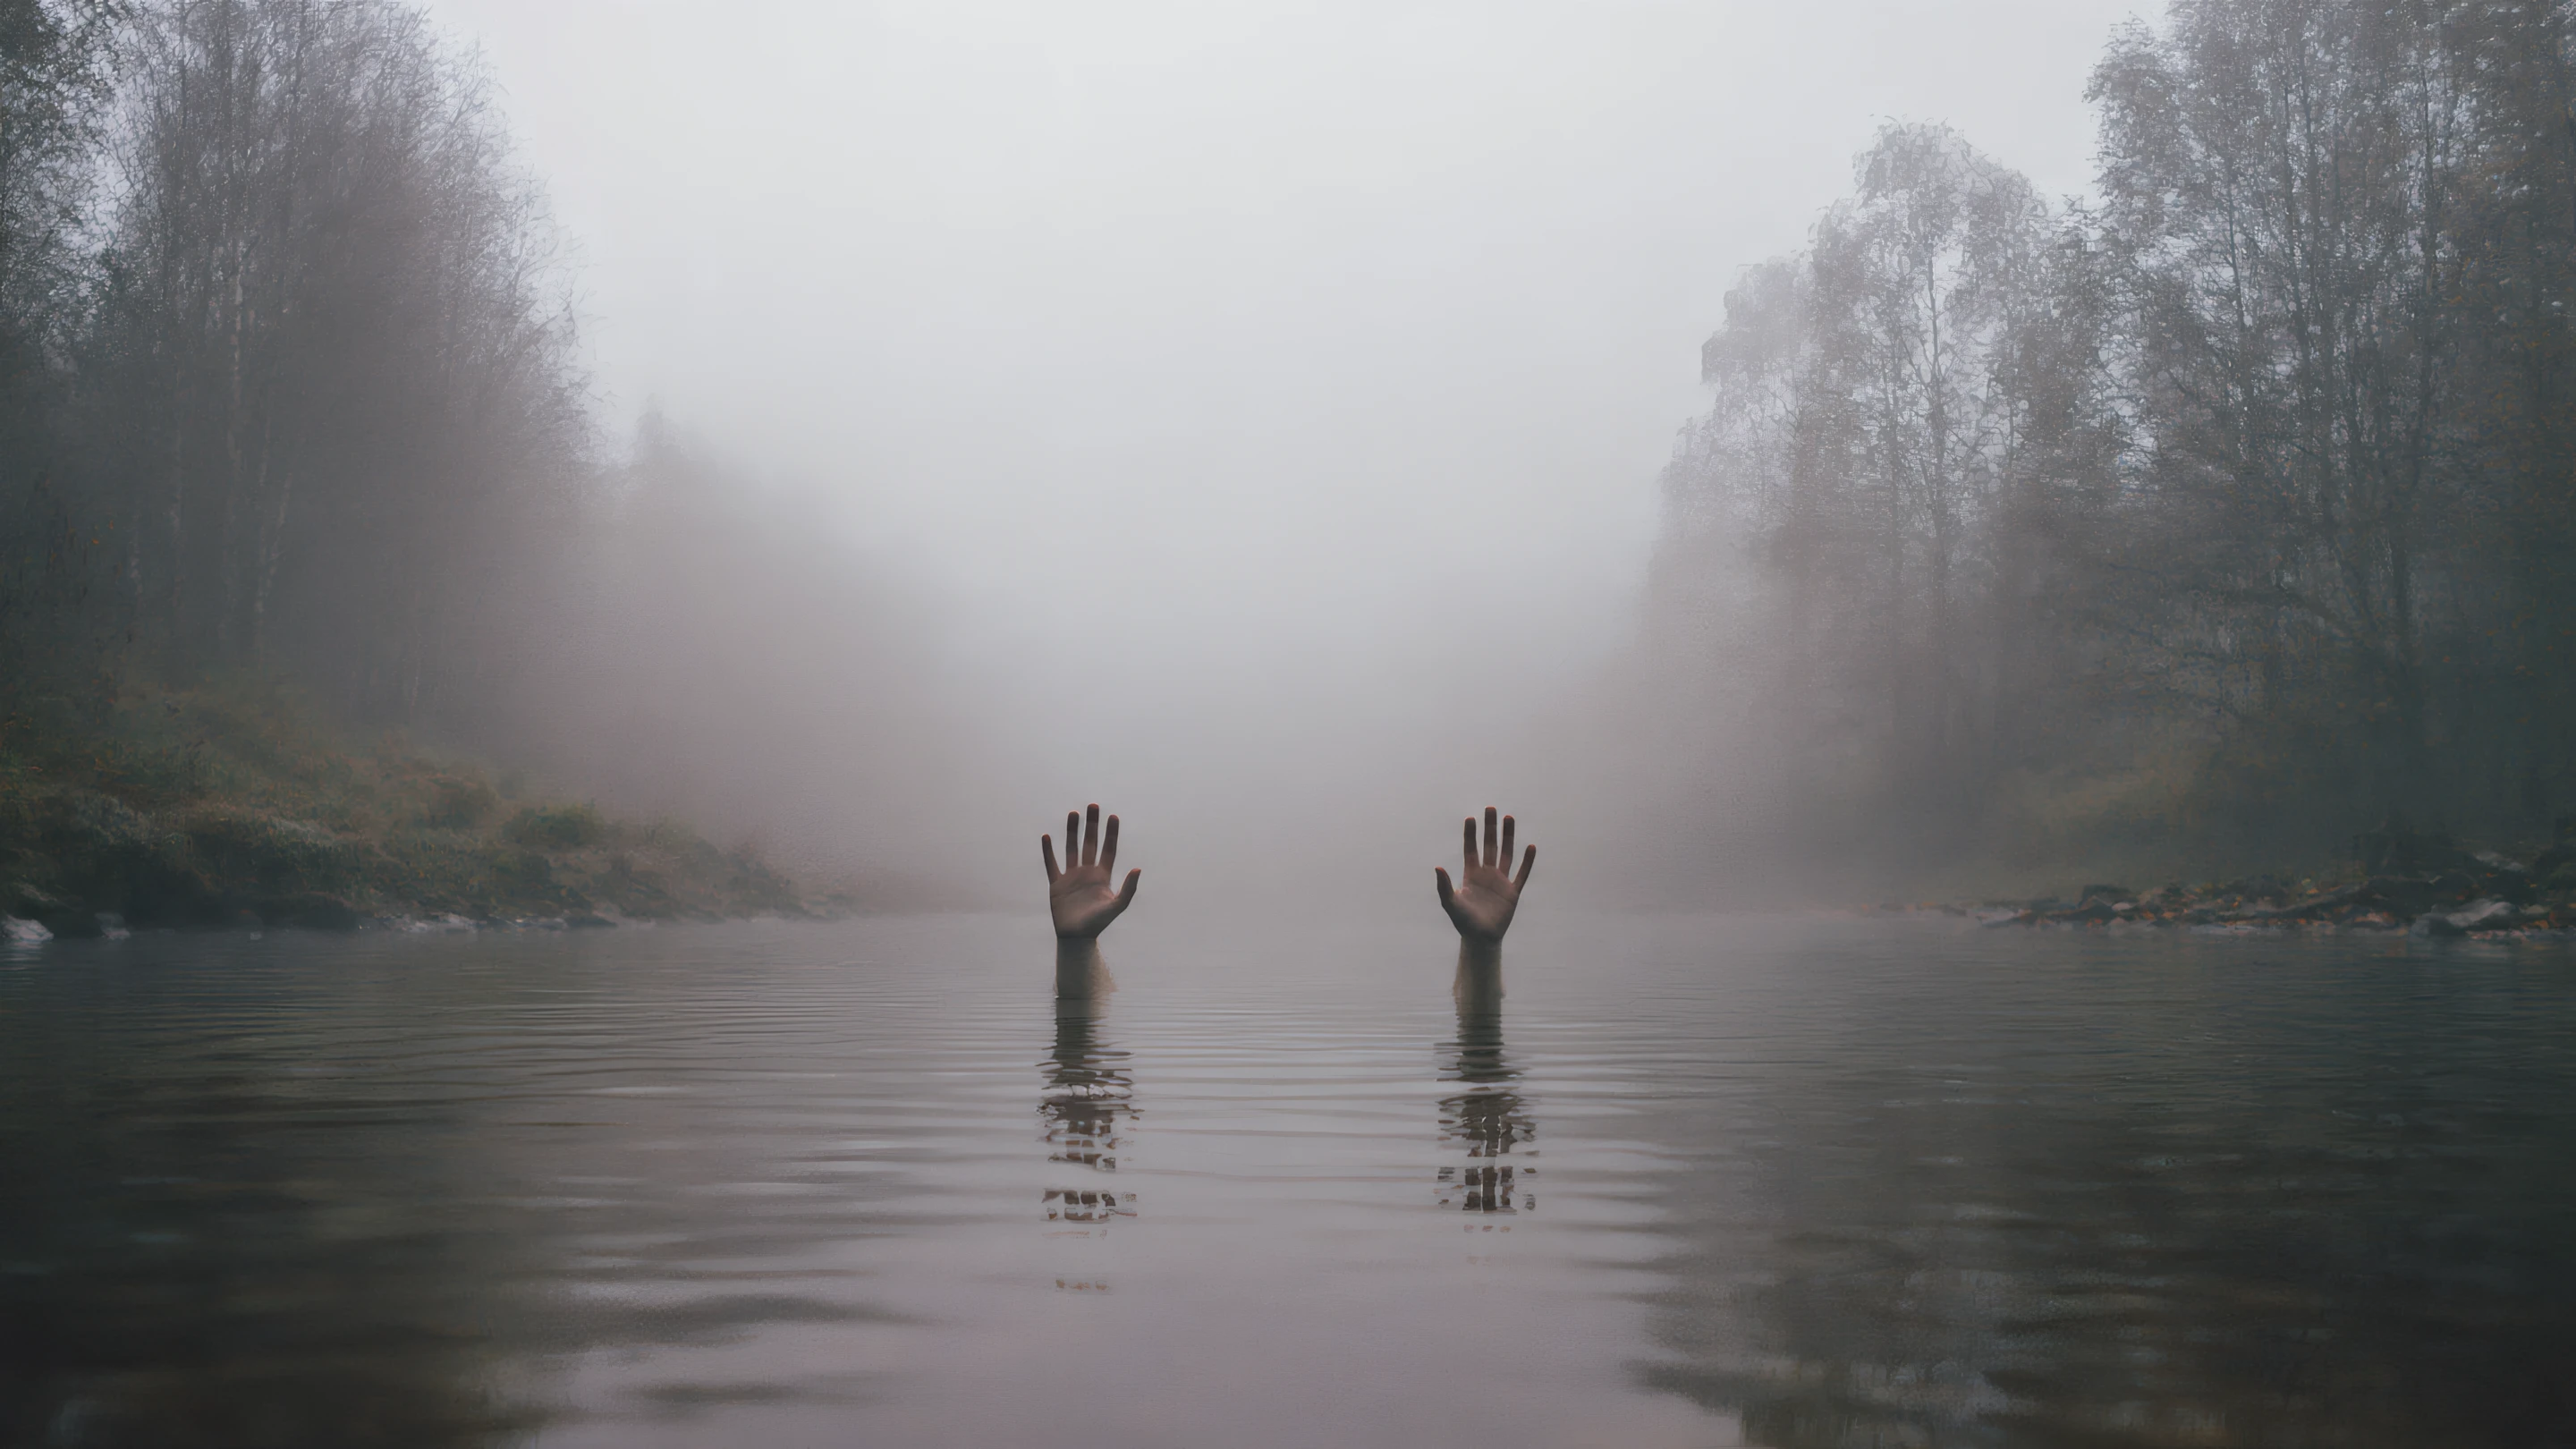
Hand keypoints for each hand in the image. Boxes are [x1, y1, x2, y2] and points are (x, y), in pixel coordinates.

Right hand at [1043, 804, 1139, 939]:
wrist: (1077, 937)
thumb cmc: (1099, 923)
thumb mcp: (1117, 905)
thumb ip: (1129, 888)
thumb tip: (1139, 868)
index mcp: (1103, 876)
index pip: (1108, 849)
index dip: (1111, 833)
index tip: (1113, 816)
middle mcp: (1087, 872)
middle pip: (1090, 843)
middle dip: (1092, 825)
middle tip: (1093, 806)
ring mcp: (1071, 877)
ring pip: (1071, 848)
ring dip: (1072, 831)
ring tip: (1074, 813)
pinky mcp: (1057, 884)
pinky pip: (1052, 864)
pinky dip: (1048, 851)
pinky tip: (1047, 836)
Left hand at [1436, 807, 1534, 943]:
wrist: (1481, 939)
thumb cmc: (1463, 922)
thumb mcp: (1450, 903)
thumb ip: (1444, 886)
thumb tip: (1437, 867)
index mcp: (1471, 875)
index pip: (1471, 849)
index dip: (1470, 834)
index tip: (1471, 818)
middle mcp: (1486, 874)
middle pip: (1489, 845)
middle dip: (1490, 827)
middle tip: (1491, 808)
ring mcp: (1501, 882)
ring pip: (1506, 854)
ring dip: (1508, 837)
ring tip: (1509, 818)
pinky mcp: (1513, 892)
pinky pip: (1522, 874)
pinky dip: (1527, 861)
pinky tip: (1531, 846)